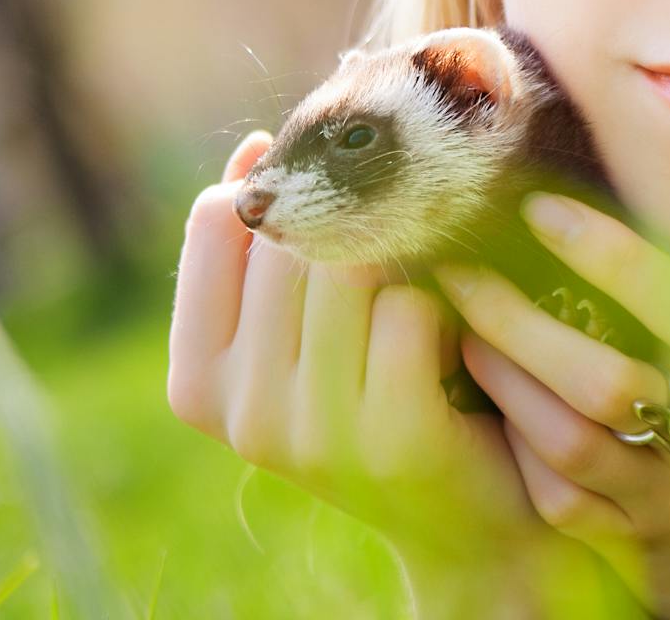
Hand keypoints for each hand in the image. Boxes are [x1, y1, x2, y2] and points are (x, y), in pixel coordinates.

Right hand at [166, 132, 638, 612]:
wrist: (469, 519)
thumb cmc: (382, 395)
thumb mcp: (300, 337)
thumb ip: (266, 258)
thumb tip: (255, 150)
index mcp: (199, 382)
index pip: (216, 222)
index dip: (277, 183)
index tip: (326, 189)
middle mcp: (243, 412)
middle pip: (294, 239)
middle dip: (354, 225)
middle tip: (395, 256)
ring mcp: (314, 431)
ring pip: (353, 265)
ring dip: (404, 262)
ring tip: (422, 299)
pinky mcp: (394, 436)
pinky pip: (412, 307)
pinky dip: (445, 304)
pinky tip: (454, 338)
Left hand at [434, 192, 669, 617]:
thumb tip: (591, 220)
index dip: (610, 254)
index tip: (539, 211)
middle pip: (604, 382)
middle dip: (519, 325)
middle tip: (460, 277)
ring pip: (572, 445)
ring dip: (506, 388)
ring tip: (464, 340)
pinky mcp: (645, 550)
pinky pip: (564, 504)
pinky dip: (520, 457)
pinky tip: (495, 417)